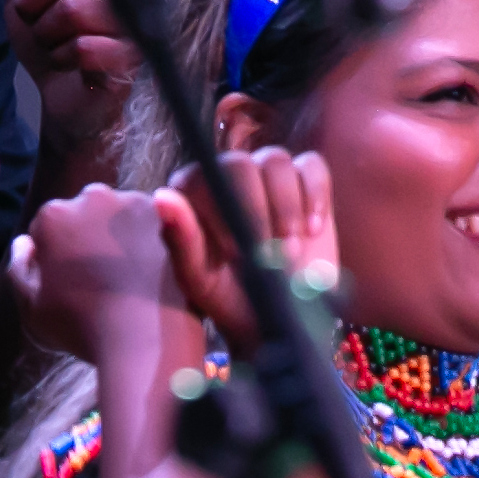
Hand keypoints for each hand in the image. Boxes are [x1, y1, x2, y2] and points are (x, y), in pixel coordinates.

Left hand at [0, 0, 141, 160]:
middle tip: (38, 26)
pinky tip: (72, 66)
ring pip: (71, 11)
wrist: (67, 100)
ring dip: (48, 37)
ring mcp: (127, 22)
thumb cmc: (50, 46)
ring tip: (56, 47)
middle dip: (32, 6)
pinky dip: (66, 60)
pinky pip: (86, 48)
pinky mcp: (129, 58)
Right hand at [7, 184, 187, 366]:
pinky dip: (152, 240)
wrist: (145, 339)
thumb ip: (20, 268)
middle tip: (102, 276)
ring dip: (121, 234)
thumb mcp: (32, 306)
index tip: (72, 278)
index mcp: (53, 215)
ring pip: (121, 214)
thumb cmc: (82, 327)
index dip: (58, 254)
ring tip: (129, 275)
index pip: (49, 227)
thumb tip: (25, 242)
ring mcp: (135, 204)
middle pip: (86, 212)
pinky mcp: (171, 219)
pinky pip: (155, 224)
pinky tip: (152, 270)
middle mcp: (93, 198)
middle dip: (89, 235)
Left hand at [157, 149, 339, 350]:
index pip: (200, 176)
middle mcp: (227, 176)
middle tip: (270, 255)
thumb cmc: (231, 299)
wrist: (281, 316)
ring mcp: (267, 175)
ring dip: (287, 207)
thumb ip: (181, 241)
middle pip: (239, 164)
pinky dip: (316, 196)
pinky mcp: (305, 181)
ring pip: (276, 161)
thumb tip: (163, 197)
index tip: (237, 252)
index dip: (221, 209)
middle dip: (258, 212)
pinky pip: (312, 166)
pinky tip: (313, 230)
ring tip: (290, 250)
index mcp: (192, 194)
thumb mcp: (201, 280)